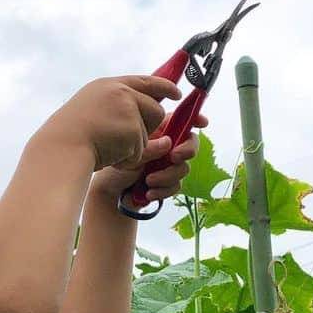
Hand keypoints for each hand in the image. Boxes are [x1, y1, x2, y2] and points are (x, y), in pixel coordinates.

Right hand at [46, 76, 180, 171]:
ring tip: (107, 145)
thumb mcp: (93, 108)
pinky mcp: (132, 128)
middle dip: (148, 128)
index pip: (145, 82)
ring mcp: (128, 109)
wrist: (62, 148)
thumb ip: (119, 105)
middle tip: (122, 137)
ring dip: (134, 146)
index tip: (177, 94)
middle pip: (155, 109)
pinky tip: (108, 153)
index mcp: (109, 85)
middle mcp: (120, 92)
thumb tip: (156, 110)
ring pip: (149, 132)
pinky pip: (140, 149)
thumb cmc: (72, 136)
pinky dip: (127, 158)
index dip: (164, 87)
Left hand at [91, 114, 207, 201]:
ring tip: (148, 180)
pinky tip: (148, 192)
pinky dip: (163, 190)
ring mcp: (169, 165)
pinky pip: (176, 186)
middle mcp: (168, 146)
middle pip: (191, 143)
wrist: (110, 189)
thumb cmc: (116, 161)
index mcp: (160, 131)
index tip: (202, 123)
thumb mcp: (130, 146)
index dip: (195, 119)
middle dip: (186, 150)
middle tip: (174, 157)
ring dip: (167, 176)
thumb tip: (170, 143)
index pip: (182, 120)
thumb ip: (152, 143)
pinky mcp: (168, 183)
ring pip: (183, 168)